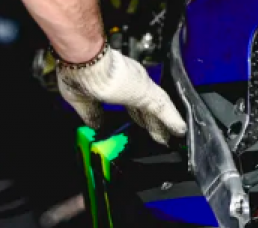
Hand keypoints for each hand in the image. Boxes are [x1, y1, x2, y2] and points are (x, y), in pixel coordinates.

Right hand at [56, 45, 186, 145]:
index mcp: (115, 82)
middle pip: (146, 107)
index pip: (131, 104)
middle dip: (152, 122)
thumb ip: (91, 113)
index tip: (140, 124)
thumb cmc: (77, 71)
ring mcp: (140, 86)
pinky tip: (180, 131)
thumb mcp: (82, 99)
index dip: (137, 116)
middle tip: (161, 134)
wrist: (83, 61)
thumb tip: (95, 125)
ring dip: (164, 123)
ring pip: (157, 108)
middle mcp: (131, 81)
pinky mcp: (146, 92)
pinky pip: (163, 109)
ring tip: (174, 135)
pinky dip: (172, 120)